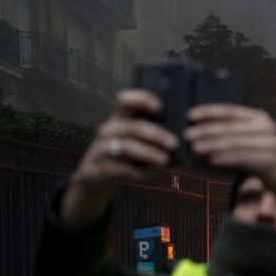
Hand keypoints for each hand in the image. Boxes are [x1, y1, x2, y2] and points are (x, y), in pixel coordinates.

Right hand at [61, 90, 178, 227]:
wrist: (94, 175)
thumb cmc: (122, 154)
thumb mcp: (132, 139)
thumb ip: (150, 134)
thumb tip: (181, 136)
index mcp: (119, 119)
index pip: (125, 100)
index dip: (141, 100)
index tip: (160, 107)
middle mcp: (109, 130)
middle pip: (133, 127)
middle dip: (156, 135)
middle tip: (174, 143)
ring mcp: (101, 149)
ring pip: (128, 147)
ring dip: (150, 153)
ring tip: (165, 161)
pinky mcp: (99, 168)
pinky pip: (122, 169)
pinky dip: (141, 173)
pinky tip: (154, 176)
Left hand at [186, 104, 275, 227]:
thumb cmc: (264, 162)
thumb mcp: (249, 144)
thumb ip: (232, 136)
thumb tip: (198, 133)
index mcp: (259, 118)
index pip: (230, 110)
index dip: (209, 112)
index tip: (189, 116)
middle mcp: (267, 127)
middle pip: (230, 126)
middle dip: (206, 130)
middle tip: (187, 136)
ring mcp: (271, 143)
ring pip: (235, 142)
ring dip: (213, 144)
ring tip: (195, 148)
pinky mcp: (271, 160)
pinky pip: (244, 157)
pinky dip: (226, 158)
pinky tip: (212, 160)